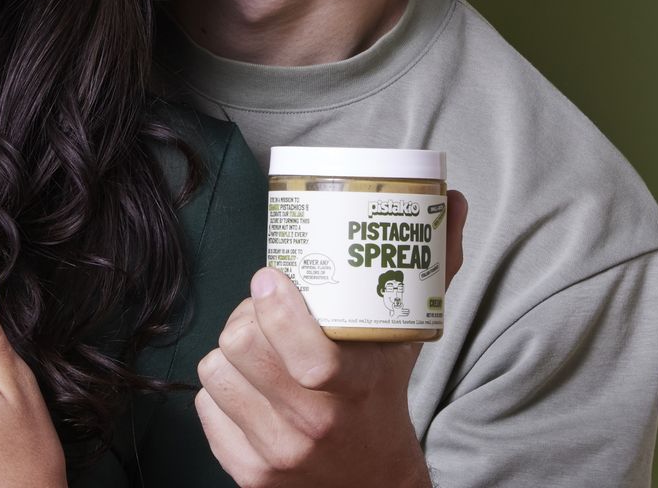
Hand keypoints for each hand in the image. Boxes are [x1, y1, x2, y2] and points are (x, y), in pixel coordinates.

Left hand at [194, 190, 468, 487]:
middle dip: (246, 317)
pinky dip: (221, 389)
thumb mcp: (409, 338)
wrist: (372, 483)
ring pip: (216, 371)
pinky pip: (205, 406)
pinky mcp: (248, 471)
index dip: (275, 308)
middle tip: (262, 311)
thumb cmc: (383, 397)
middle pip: (242, 346)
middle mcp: (313, 426)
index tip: (270, 278)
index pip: (307, 354)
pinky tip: (248, 385)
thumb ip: (432, 269)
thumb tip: (451, 199)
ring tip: (257, 346)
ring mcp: (277, 452)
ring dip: (230, 352)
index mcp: (354, 389)